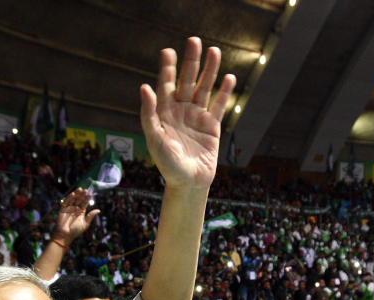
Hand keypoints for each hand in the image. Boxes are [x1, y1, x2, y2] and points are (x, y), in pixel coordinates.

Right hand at [53, 188, 98, 242]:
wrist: (65, 235)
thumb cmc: (75, 231)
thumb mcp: (85, 224)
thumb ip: (91, 216)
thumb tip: (99, 210)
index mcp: (80, 212)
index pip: (84, 204)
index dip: (87, 199)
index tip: (90, 194)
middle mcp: (75, 209)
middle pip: (79, 200)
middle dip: (82, 195)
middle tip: (86, 190)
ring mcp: (69, 209)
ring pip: (73, 199)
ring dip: (76, 194)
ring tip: (80, 189)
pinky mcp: (63, 209)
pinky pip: (66, 202)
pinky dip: (69, 197)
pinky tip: (73, 194)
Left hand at [140, 37, 234, 190]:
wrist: (188, 183)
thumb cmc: (167, 164)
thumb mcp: (155, 139)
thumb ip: (149, 114)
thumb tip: (144, 88)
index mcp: (164, 112)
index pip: (165, 85)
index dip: (167, 68)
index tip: (168, 51)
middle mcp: (180, 111)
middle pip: (186, 81)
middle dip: (191, 62)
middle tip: (193, 41)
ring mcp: (197, 117)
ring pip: (204, 88)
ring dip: (209, 71)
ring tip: (215, 51)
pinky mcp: (212, 126)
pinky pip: (218, 105)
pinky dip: (224, 92)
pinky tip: (229, 77)